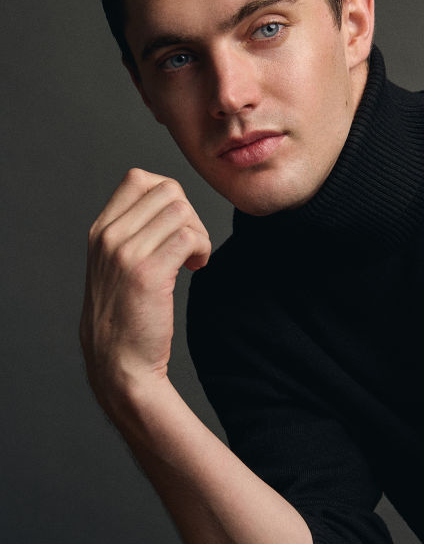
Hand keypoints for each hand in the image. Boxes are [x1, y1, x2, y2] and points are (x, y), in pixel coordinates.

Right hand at [80, 168, 210, 406]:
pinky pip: (189, 237)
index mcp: (100, 231)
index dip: (169, 196)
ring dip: (199, 233)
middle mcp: (109, 237)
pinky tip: (197, 268)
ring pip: (180, 211)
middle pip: (166, 190)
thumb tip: (166, 207)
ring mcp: (126, 253)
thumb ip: (131, 234)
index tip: (175, 226)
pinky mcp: (148, 273)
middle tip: (191, 245)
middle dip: (190, 214)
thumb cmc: (124, 318)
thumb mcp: (114, 267)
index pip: (138, 179)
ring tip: (194, 259)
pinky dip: (202, 249)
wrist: (119, 363)